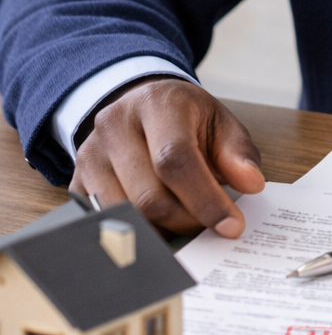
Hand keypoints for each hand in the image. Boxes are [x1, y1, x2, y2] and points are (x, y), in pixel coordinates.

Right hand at [70, 77, 264, 237]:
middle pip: (148, 195)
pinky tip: (159, 225)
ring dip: (161, 230)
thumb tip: (251, 184)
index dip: (205, 199)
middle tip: (212, 227)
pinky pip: (105, 222)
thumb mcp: (219, 123)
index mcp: (156, 103)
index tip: (232, 226)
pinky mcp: (78, 181)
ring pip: (125, 215)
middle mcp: (115, 125)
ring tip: (186, 220)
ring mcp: (90, 154)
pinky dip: (136, 232)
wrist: (141, 105)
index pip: (175, 159)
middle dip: (187, 220)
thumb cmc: (185, 118)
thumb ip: (237, 153)